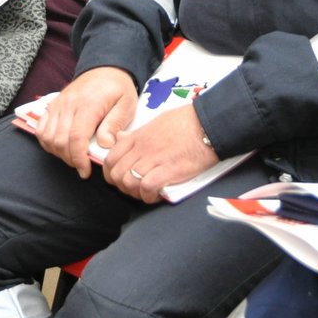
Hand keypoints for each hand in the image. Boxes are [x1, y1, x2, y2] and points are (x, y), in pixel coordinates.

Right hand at [36, 66, 137, 177]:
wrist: (105, 67)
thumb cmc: (118, 88)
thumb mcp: (126, 105)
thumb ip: (114, 124)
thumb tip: (104, 145)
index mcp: (88, 104)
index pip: (76, 137)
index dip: (78, 158)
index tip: (85, 172)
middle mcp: (69, 104)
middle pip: (59, 140)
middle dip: (70, 159)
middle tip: (82, 166)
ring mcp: (58, 104)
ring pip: (47, 137)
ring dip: (58, 152)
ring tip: (73, 157)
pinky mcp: (52, 105)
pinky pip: (41, 128)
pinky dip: (46, 142)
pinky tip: (60, 146)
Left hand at [101, 105, 219, 203]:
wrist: (207, 123)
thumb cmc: (185, 121)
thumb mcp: (155, 122)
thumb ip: (137, 134)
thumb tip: (122, 139)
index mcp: (137, 137)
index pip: (110, 159)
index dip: (111, 174)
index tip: (120, 178)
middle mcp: (141, 148)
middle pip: (116, 175)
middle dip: (122, 186)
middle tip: (135, 189)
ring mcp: (153, 159)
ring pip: (128, 183)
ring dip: (135, 193)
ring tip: (146, 193)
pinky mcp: (168, 170)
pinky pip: (147, 188)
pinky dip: (149, 196)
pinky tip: (156, 195)